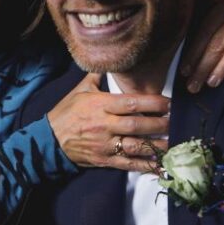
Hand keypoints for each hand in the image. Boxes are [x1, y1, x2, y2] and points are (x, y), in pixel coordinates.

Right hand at [47, 73, 168, 171]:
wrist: (49, 140)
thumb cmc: (66, 113)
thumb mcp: (79, 90)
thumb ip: (97, 77)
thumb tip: (109, 60)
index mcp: (100, 105)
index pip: (131, 102)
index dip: (152, 103)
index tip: (168, 103)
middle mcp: (104, 125)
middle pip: (136, 124)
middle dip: (159, 123)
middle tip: (174, 121)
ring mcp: (105, 144)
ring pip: (135, 145)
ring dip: (156, 145)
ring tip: (172, 143)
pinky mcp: (105, 160)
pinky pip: (128, 163)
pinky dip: (144, 165)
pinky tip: (159, 164)